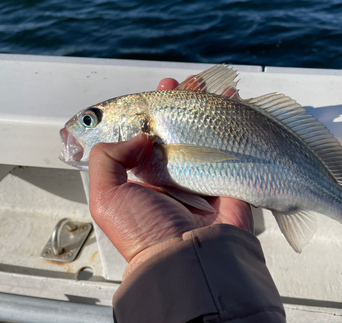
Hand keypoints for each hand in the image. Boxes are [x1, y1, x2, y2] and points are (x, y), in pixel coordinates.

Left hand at [88, 78, 252, 263]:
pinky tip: (233, 101)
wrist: (188, 257)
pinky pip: (233, 143)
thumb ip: (107, 159)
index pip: (146, 135)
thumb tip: (141, 136)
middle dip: (181, 102)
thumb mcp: (105, 197)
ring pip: (204, 131)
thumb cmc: (144, 232)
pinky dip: (235, 120)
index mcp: (144, 176)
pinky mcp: (227, 177)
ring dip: (207, 105)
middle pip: (177, 128)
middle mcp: (172, 173)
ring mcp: (201, 173)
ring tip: (206, 86)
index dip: (150, 111)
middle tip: (183, 84)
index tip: (156, 92)